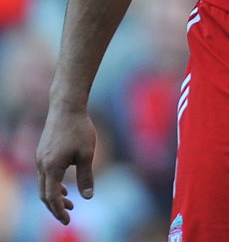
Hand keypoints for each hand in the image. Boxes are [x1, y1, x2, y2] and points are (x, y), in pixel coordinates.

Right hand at [36, 107, 96, 224]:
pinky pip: (44, 175)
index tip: (68, 221)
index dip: (59, 211)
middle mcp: (41, 165)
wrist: (66, 107)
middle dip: (55, 207)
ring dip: (54, 195)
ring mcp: (40, 158)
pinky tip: (64, 186)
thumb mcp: (87, 154)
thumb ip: (86, 176)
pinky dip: (52, 184)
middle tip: (68, 215)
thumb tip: (88, 197)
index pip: (51, 197)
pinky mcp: (42, 152)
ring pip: (43, 184)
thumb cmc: (79, 129)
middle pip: (44, 194)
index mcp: (51, 167)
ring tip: (69, 202)